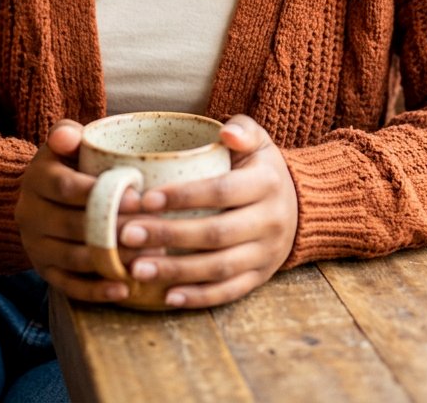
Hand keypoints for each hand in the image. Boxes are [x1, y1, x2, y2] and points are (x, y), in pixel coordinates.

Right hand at [15, 119, 143, 303]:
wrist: (40, 196)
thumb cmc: (68, 163)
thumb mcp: (64, 143)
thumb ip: (67, 134)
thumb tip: (71, 137)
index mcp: (36, 178)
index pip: (66, 187)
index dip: (102, 193)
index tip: (138, 197)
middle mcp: (30, 214)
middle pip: (74, 226)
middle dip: (114, 228)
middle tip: (151, 230)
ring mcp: (36, 246)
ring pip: (74, 258)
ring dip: (111, 260)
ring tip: (147, 258)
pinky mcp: (44, 271)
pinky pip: (69, 286)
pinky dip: (97, 290)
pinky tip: (124, 288)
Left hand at [117, 114, 297, 308]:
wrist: (300, 206)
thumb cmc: (261, 168)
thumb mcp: (259, 141)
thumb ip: (243, 129)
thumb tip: (226, 133)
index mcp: (266, 183)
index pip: (222, 191)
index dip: (184, 197)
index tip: (146, 199)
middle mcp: (270, 220)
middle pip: (216, 233)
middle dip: (169, 235)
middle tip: (127, 234)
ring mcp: (266, 253)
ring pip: (219, 268)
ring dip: (176, 271)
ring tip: (136, 268)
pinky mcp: (260, 277)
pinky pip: (228, 292)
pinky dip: (198, 297)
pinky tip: (168, 296)